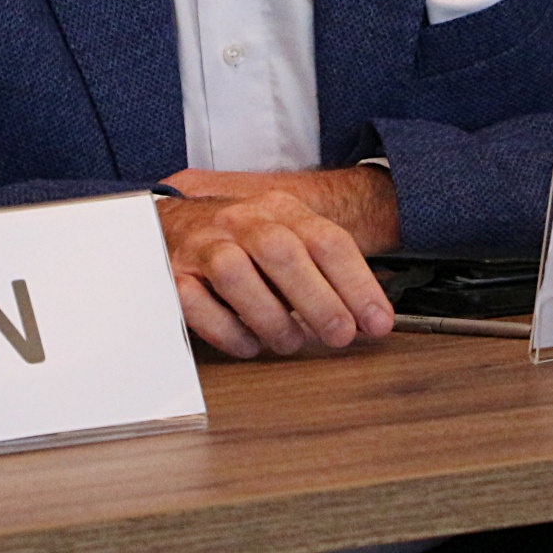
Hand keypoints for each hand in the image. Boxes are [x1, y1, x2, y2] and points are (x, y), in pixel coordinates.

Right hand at [155, 181, 397, 358]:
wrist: (174, 222)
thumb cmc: (245, 242)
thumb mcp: (291, 239)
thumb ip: (328, 274)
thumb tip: (371, 318)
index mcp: (280, 208)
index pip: (326, 240)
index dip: (357, 283)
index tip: (377, 322)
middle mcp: (241, 220)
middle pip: (281, 251)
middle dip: (317, 299)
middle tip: (340, 335)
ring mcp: (203, 245)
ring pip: (234, 272)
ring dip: (270, 315)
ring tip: (290, 342)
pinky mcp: (174, 275)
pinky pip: (196, 302)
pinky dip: (227, 330)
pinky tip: (249, 343)